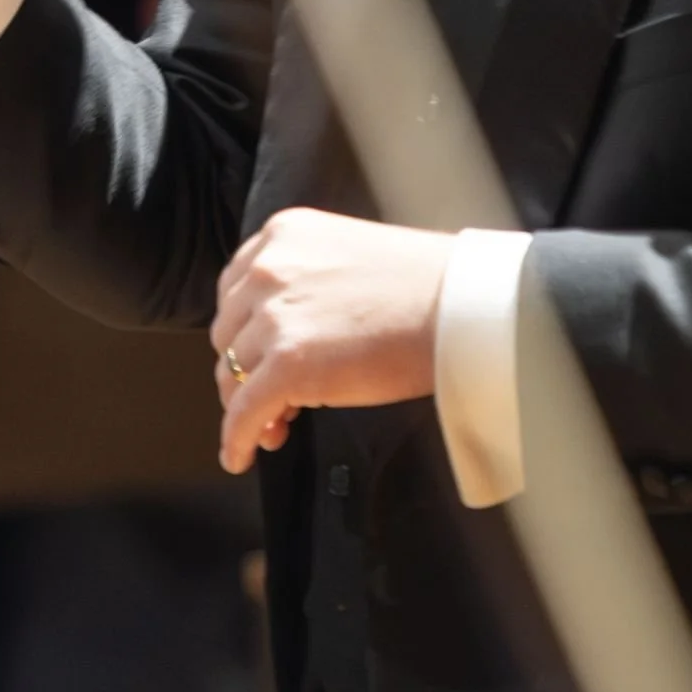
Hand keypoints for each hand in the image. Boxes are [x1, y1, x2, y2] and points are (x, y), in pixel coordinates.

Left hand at [209, 208, 451, 475]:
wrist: (462, 306)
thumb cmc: (428, 285)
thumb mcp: (350, 257)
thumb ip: (307, 283)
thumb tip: (285, 339)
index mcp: (284, 235)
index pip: (235, 289)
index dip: (243, 330)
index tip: (253, 352)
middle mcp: (270, 270)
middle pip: (228, 334)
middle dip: (244, 369)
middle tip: (269, 396)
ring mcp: (275, 318)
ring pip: (232, 375)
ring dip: (248, 406)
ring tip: (274, 427)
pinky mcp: (287, 366)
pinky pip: (243, 413)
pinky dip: (236, 440)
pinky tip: (241, 457)